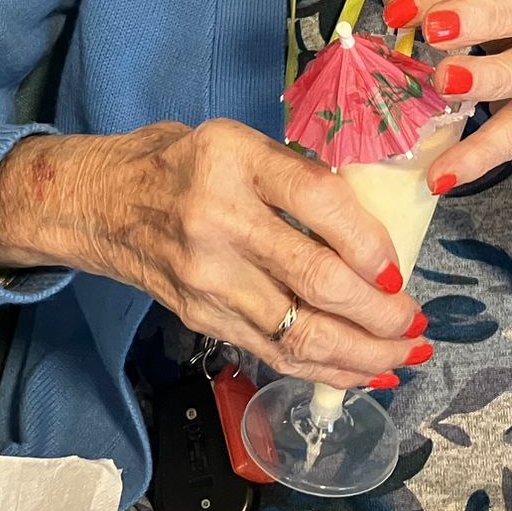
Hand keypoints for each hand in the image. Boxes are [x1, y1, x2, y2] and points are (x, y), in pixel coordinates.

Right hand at [0, 122, 429, 388]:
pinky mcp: (201, 317)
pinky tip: (362, 370)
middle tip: (415, 318)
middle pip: (317, 279)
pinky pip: (273, 352)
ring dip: (363, 352)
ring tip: (403, 352)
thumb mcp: (237, 140)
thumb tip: (373, 223)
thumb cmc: (178, 162)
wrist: (96, 202)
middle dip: (381, 310)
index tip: (398, 264)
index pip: (319, 201)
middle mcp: (219, 221)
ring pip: (300, 331)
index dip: (371, 240)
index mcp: (233, 160)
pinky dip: (324, 368)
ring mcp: (207, 277)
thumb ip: (296, 175)